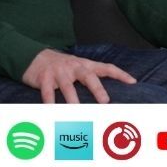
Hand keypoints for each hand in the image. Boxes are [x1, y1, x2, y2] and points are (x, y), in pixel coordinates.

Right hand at [21, 49, 135, 103]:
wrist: (34, 56)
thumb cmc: (61, 66)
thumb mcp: (77, 67)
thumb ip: (90, 77)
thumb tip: (107, 94)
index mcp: (85, 65)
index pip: (106, 67)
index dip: (120, 74)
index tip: (132, 82)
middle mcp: (74, 66)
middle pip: (88, 76)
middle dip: (97, 89)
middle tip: (105, 101)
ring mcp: (59, 72)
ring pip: (67, 86)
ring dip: (72, 98)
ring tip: (76, 110)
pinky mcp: (44, 78)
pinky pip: (47, 91)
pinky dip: (49, 101)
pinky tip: (51, 110)